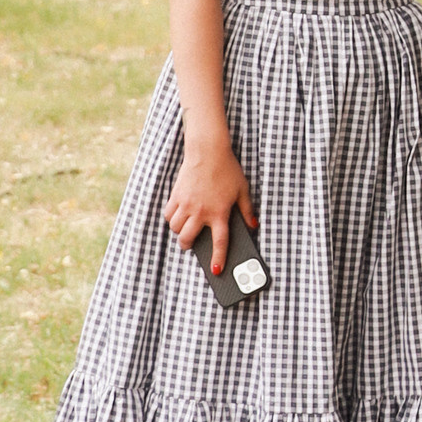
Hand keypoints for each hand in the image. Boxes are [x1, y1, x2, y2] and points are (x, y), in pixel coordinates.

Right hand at [164, 137, 254, 272]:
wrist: (208, 151)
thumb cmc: (227, 169)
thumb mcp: (243, 190)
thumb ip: (247, 210)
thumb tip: (253, 225)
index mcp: (219, 212)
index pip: (220, 242)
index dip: (218, 258)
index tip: (216, 270)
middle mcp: (200, 211)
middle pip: (187, 239)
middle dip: (187, 246)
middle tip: (190, 245)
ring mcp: (186, 204)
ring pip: (175, 228)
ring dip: (179, 232)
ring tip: (184, 230)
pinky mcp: (176, 196)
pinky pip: (168, 214)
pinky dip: (171, 219)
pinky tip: (177, 216)